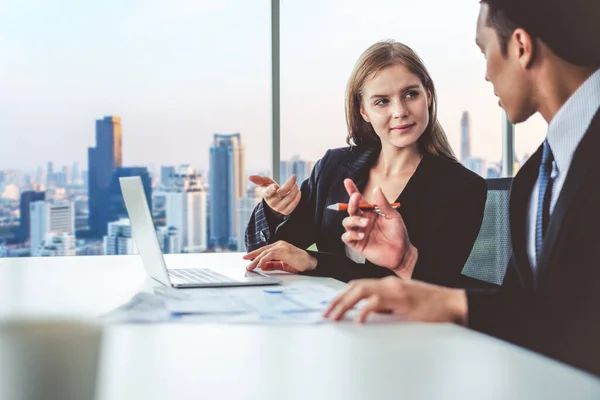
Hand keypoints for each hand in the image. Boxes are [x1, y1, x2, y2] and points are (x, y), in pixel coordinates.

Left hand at [243, 240, 317, 272]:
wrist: (310, 263)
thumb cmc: (299, 263)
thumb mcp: (283, 265)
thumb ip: (272, 265)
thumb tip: (262, 266)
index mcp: (280, 247)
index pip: (265, 250)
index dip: (256, 254)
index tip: (248, 258)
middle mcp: (280, 245)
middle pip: (263, 250)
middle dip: (253, 256)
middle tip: (245, 260)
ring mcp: (282, 247)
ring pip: (265, 253)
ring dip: (256, 260)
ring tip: (250, 266)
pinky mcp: (284, 251)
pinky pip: (270, 255)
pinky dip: (263, 260)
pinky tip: (259, 265)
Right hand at [249, 174, 300, 215]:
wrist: (275, 201)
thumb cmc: (270, 189)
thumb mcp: (265, 183)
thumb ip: (259, 179)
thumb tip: (250, 177)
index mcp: (266, 195)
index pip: (268, 192)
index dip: (271, 189)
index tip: (275, 186)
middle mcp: (272, 202)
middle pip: (282, 192)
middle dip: (290, 184)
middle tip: (294, 178)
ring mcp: (279, 208)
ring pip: (290, 197)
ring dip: (295, 189)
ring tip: (296, 185)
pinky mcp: (286, 211)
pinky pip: (294, 204)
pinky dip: (297, 197)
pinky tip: (298, 191)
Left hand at [323, 276, 467, 323]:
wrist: (452, 303)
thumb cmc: (430, 305)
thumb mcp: (402, 304)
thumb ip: (385, 305)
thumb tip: (367, 312)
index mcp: (387, 284)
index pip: (357, 285)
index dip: (341, 295)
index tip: (330, 307)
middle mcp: (388, 283)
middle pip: (354, 286)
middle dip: (337, 300)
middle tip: (326, 314)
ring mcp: (394, 290)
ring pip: (361, 290)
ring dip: (344, 304)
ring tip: (334, 316)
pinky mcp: (402, 299)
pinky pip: (377, 303)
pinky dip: (364, 310)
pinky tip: (358, 321)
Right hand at [341, 179, 417, 278]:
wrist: (402, 252)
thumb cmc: (398, 234)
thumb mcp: (393, 216)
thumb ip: (383, 203)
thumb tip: (377, 189)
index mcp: (370, 213)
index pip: (359, 201)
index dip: (352, 191)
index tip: (347, 181)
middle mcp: (363, 221)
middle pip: (351, 210)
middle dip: (351, 204)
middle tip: (357, 200)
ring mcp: (359, 232)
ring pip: (346, 223)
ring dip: (353, 221)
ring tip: (365, 224)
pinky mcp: (357, 244)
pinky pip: (346, 237)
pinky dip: (351, 235)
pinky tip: (361, 235)